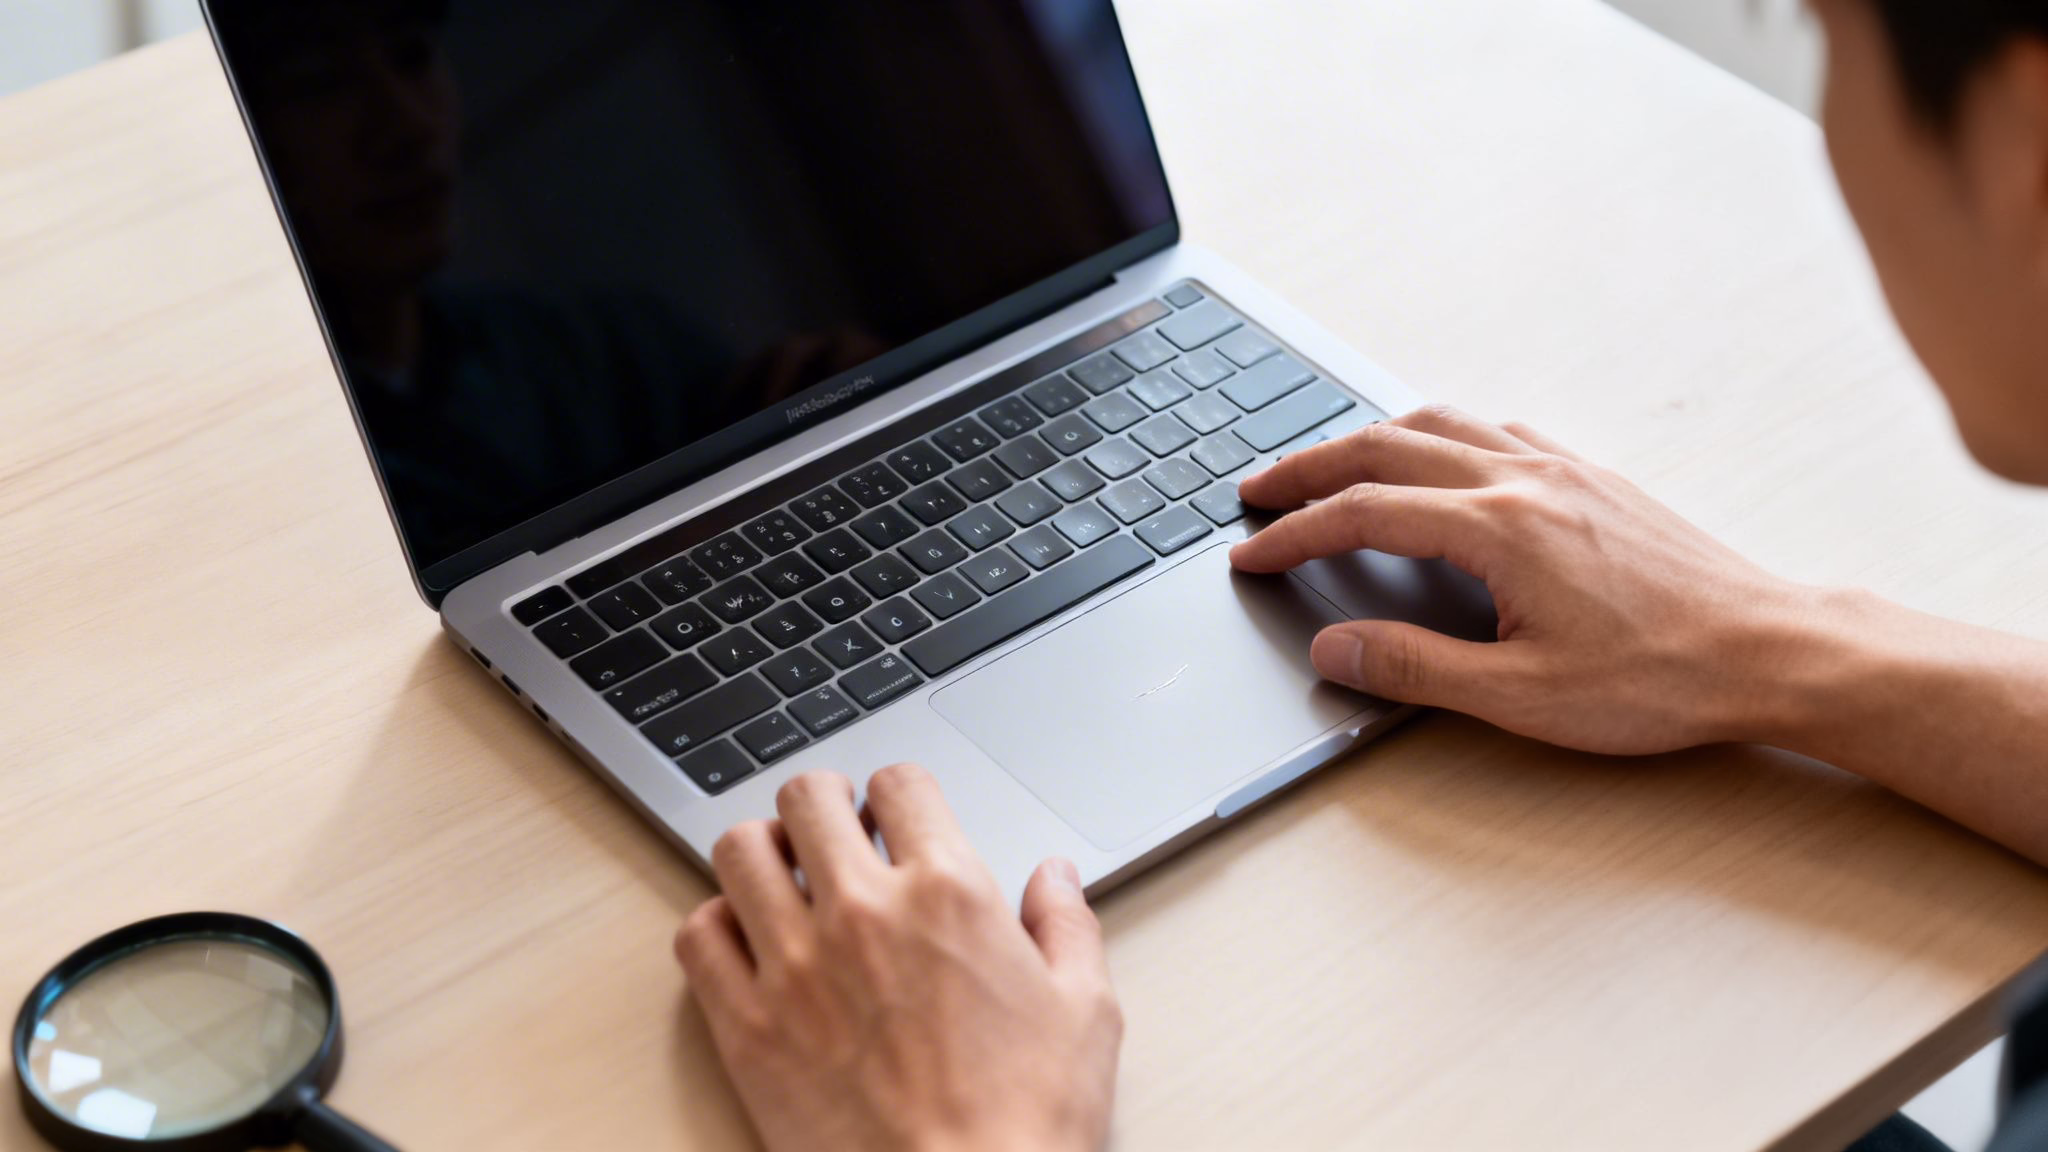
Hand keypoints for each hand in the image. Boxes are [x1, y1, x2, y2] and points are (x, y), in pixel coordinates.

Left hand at [675, 764, 1121, 1151]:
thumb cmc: (1028, 1120)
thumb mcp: (1086, 1011)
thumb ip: (1066, 925)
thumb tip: (1054, 876)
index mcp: (949, 893)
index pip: (899, 783)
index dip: (899, 792)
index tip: (898, 814)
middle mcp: (863, 912)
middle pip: (807, 797)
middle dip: (823, 802)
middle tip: (834, 830)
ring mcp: (795, 967)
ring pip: (739, 852)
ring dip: (762, 851)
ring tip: (785, 877)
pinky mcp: (746, 1027)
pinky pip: (697, 937)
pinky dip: (716, 925)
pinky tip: (749, 942)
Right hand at [1230, 406, 1823, 754]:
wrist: (1769, 649)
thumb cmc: (1658, 679)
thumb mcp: (1522, 696)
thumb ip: (1414, 667)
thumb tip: (1333, 647)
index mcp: (1498, 528)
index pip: (1364, 515)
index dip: (1294, 535)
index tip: (1251, 556)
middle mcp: (1525, 479)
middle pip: (1386, 447)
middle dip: (1309, 467)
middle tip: (1257, 491)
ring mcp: (1563, 468)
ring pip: (1440, 423)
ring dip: (1368, 438)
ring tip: (1326, 464)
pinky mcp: (1593, 478)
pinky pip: (1494, 430)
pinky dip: (1438, 434)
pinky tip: (1436, 460)